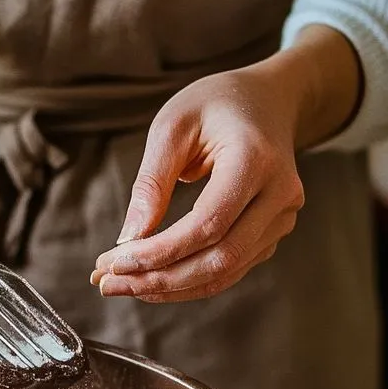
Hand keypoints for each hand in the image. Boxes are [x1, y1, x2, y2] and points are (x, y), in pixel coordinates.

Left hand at [90, 27, 359, 302]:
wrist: (268, 100)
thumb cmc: (214, 106)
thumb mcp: (171, 127)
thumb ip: (151, 183)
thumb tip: (128, 239)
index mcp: (257, 160)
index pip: (208, 224)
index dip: (160, 252)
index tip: (113, 262)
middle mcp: (280, 194)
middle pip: (219, 258)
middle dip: (158, 278)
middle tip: (106, 283)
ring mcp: (281, 218)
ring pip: (224, 272)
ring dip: (167, 288)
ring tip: (118, 285)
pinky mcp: (270, 234)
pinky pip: (228, 270)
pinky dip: (185, 282)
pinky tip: (147, 280)